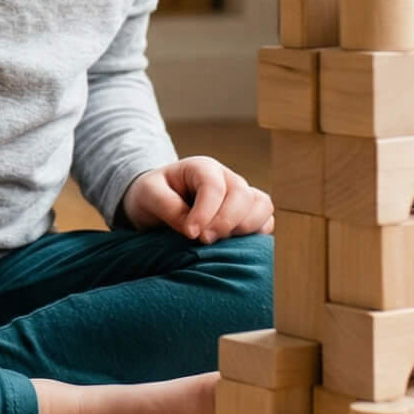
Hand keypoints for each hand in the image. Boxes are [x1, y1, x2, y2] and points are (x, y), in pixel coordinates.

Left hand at [121, 157, 274, 243]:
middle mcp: (227, 179)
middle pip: (242, 196)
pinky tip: (237, 245)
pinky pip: (266, 221)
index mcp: (202, 168)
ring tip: (220, 243)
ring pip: (261, 206)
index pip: (213, 186)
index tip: (191, 234)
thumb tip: (191, 229)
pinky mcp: (248, 214)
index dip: (205, 212)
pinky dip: (257, 233)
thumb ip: (166, 206)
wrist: (157, 202)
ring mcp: (241, 195)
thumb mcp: (148, 194)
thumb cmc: (152, 195)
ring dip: (245, 227)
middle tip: (203, 241)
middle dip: (225, 222)